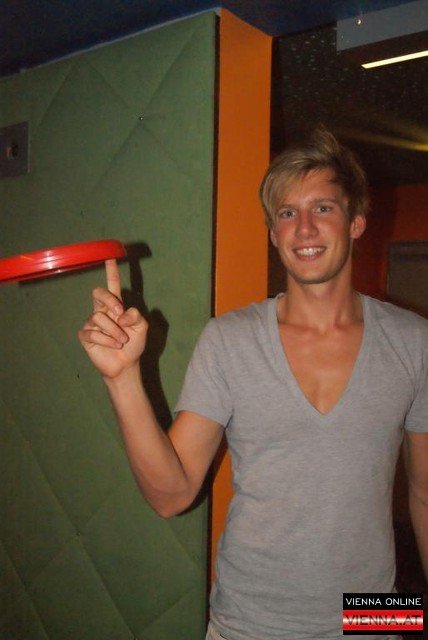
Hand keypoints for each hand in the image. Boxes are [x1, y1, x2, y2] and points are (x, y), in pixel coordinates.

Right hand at [78, 259, 147, 378]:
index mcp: (116, 307)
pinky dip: (108, 340)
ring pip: (99, 317)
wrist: (126, 365)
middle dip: (109, 300)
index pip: (112, 287)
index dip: (111, 273)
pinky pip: (93, 332)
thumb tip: (121, 313)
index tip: (110, 258)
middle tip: (120, 313)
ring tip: (122, 341)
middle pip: (98, 293)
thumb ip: (135, 315)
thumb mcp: (142, 327)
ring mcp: (92, 323)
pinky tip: (114, 346)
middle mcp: (102, 311)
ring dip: (115, 331)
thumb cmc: (133, 344)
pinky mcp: (86, 336)